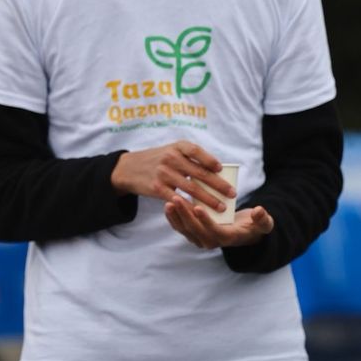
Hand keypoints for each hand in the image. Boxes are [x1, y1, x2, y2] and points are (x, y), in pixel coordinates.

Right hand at [110, 140, 234, 212]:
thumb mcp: (172, 150)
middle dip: (218, 184)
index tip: (221, 168)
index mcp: (177, 147)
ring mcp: (164, 174)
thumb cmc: (159, 159)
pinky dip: (191, 206)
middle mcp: (171, 158)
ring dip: (209, 199)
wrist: (129, 169)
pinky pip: (178, 199)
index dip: (209, 159)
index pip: (196, 151)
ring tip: (221, 207)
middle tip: (232, 193)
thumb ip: (190, 157)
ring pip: (191, 188)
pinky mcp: (157, 188)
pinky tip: (200, 213)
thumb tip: (217, 170)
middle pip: (199, 173)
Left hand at [165, 197, 274, 249]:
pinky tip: (168, 206)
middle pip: (194, 229)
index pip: (213, 230)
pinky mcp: (194, 235)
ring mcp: (201, 240)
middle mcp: (211, 242)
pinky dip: (174, 218)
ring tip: (170, 201)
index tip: (197, 207)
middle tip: (177, 198)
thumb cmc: (254, 226)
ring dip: (176, 216)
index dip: (205, 220)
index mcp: (227, 238)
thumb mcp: (264, 223)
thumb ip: (263, 218)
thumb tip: (259, 211)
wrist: (244, 233)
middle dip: (184, 214)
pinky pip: (182, 228)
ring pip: (185, 229)